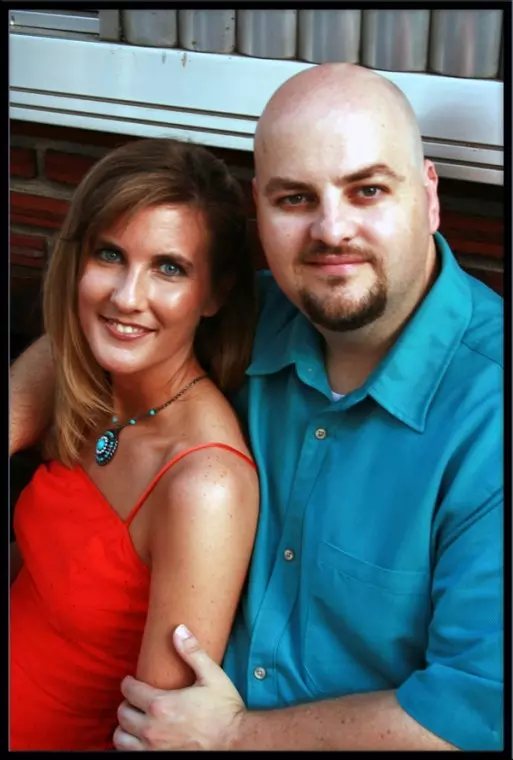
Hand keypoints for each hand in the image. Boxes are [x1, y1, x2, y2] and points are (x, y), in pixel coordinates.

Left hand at [113, 624, 245, 749]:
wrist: (236, 742)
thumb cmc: (224, 709)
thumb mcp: (211, 675)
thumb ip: (192, 652)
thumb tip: (179, 629)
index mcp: (161, 704)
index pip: (130, 690)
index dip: (128, 683)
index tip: (132, 681)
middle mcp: (152, 729)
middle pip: (122, 713)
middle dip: (127, 703)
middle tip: (136, 699)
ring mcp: (153, 750)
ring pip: (121, 737)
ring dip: (125, 727)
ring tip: (135, 720)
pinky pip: (129, 754)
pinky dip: (130, 745)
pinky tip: (139, 739)